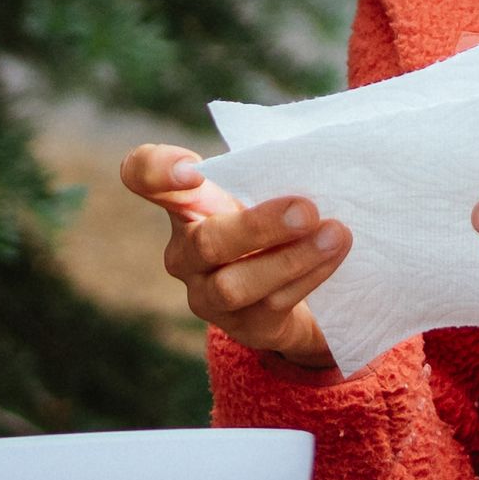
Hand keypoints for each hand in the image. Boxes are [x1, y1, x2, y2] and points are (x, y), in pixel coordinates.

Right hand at [122, 143, 345, 375]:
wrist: (302, 297)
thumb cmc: (278, 226)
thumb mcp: (266, 191)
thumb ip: (271, 169)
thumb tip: (313, 151)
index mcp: (185, 204)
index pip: (143, 176)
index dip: (156, 170)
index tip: (191, 170)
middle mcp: (185, 253)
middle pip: (204, 242)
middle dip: (257, 227)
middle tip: (306, 209)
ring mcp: (208, 296)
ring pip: (235, 285)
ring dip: (290, 259)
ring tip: (335, 235)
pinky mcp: (244, 328)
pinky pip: (270, 305)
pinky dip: (307, 277)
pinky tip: (334, 255)